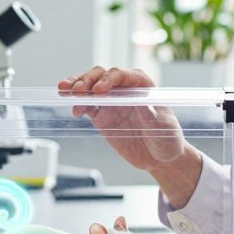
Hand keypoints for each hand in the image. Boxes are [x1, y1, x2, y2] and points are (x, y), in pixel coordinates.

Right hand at [58, 66, 201, 205]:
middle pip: (102, 75)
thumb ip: (152, 116)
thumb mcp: (164, 128)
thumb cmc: (168, 139)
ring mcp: (112, 101)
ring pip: (91, 87)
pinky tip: (74, 110)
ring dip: (77, 86)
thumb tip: (141, 102)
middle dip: (88, 79)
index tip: (99, 90)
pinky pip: (87, 105)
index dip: (109, 79)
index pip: (123, 75)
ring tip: (65, 91)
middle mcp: (125, 89)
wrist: (160, 158)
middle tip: (77, 90)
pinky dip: (78, 104)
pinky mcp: (102, 116)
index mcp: (142, 86)